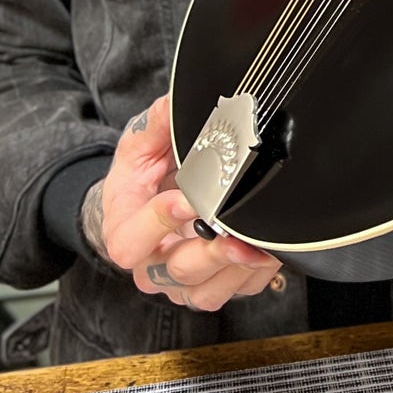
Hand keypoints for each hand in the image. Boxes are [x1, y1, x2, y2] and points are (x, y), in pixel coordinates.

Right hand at [80, 93, 282, 310]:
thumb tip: (175, 100)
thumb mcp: (140, 146)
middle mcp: (151, 266)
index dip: (159, 224)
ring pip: (207, 291)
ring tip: (260, 246)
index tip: (189, 199)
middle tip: (235, 232)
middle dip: (210, 252)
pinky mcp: (209, 288)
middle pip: (178, 271)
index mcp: (124, 232)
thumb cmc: (140, 179)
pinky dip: (255, 275)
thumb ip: (156, 124)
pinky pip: (235, 292)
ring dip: (237, 269)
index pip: (131, 242)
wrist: (143, 209)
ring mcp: (181, 283)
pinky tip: (269, 253)